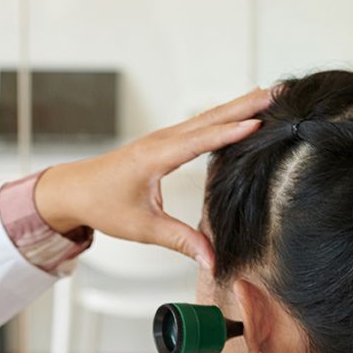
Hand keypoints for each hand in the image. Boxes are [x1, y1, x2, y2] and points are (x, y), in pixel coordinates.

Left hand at [33, 87, 273, 272]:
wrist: (75, 190)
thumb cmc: (103, 204)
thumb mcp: (142, 228)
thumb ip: (180, 242)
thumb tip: (210, 260)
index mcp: (154, 157)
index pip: (198, 141)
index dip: (229, 133)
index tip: (256, 123)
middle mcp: (161, 141)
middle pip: (209, 118)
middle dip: (243, 105)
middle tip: (276, 92)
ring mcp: (163, 137)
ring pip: (206, 117)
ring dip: (237, 105)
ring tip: (268, 94)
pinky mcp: (165, 142)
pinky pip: (199, 124)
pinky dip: (222, 115)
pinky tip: (239, 112)